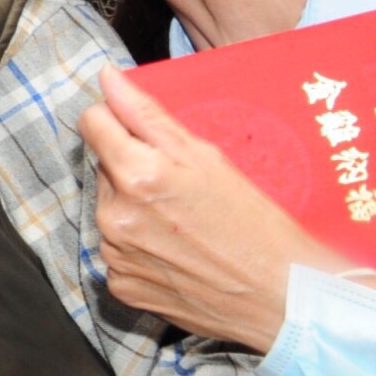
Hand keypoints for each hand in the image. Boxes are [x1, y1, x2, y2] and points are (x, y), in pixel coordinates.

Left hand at [79, 67, 350, 350]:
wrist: (282, 298)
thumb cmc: (255, 223)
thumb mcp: (208, 158)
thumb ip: (147, 115)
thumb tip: (106, 78)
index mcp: (137, 175)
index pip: (92, 123)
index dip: (114, 120)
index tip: (138, 131)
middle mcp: (114, 216)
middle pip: (103, 169)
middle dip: (131, 170)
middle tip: (180, 188)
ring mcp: (114, 255)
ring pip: (109, 211)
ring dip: (133, 210)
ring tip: (183, 225)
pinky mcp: (121, 286)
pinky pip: (117, 252)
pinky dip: (137, 249)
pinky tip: (176, 254)